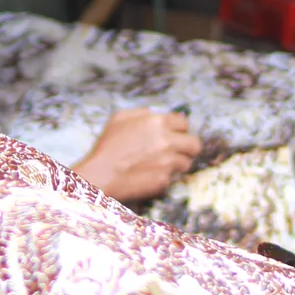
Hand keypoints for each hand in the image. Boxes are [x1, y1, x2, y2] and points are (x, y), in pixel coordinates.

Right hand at [73, 108, 201, 202]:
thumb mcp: (119, 118)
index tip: (176, 135)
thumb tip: (156, 115)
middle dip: (188, 147)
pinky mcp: (165, 180)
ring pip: (187, 163)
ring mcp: (168, 162)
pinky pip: (173, 178)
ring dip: (178, 164)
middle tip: (179, 151)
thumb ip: (142, 113)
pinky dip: (165, 177)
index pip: (184, 123)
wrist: (100, 175)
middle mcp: (166, 142)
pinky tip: (151, 175)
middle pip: (195, 144)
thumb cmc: (107, 146)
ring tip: (162, 165)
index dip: (180, 129)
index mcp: (156, 123)